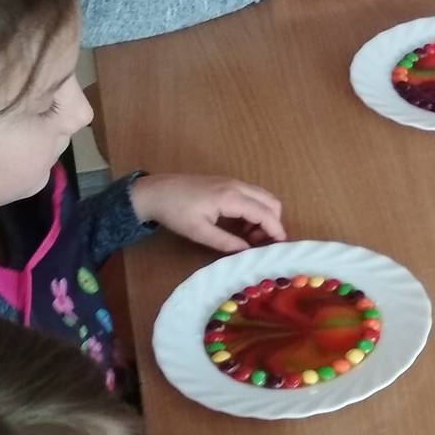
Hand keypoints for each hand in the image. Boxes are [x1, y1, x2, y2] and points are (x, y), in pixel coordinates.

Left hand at [131, 173, 284, 251]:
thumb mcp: (199, 232)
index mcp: (231, 197)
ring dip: (264, 216)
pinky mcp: (227, 183)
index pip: (265, 213)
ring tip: (249, 236)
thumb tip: (247, 251)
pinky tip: (240, 225)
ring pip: (263, 197)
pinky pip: (252, 195)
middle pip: (271, 202)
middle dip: (273, 223)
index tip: (280, 247)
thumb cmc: (175, 212)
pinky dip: (255, 210)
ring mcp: (233, 182)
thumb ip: (226, 242)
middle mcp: (237, 186)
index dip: (276, 230)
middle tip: (260, 242)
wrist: (155, 191)